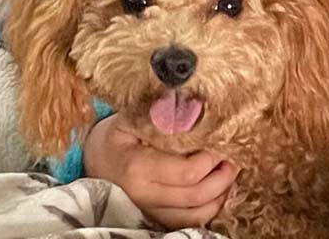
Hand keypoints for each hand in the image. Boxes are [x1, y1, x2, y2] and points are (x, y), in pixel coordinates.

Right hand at [82, 112, 239, 228]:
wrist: (95, 159)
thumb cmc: (117, 135)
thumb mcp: (131, 117)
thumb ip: (160, 114)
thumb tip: (193, 106)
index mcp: (138, 168)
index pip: (188, 172)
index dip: (211, 158)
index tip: (221, 142)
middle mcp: (144, 196)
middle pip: (197, 196)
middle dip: (223, 176)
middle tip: (233, 157)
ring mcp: (150, 211)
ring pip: (198, 214)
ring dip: (221, 194)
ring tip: (228, 171)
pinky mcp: (156, 219)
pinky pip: (190, 222)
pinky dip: (209, 207)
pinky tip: (217, 189)